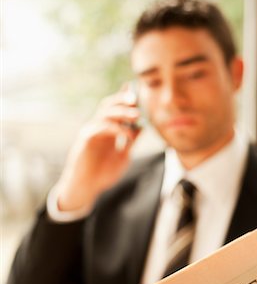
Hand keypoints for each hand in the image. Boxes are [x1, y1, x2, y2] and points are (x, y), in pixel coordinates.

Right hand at [55, 89, 141, 211]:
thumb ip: (131, 142)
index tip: (138, 95)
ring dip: (121, 113)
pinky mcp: (86, 139)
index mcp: (107, 131)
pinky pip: (101, 127)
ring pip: (105, 114)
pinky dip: (116, 128)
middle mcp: (98, 128)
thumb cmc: (102, 174)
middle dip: (121, 100)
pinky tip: (128, 133)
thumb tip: (143, 127)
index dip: (125, 99)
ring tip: (136, 116)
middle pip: (108, 105)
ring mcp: (90, 132)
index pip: (115, 109)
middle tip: (136, 100)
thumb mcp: (122, 156)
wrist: (86, 188)